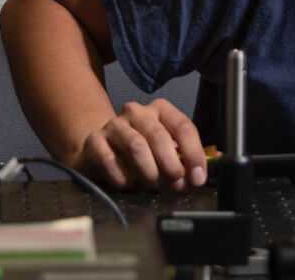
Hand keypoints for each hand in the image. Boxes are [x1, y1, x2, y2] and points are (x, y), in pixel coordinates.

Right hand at [69, 99, 207, 191]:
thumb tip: (199, 176)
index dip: (193, 153)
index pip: (182, 126)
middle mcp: (137, 112)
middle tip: (176, 183)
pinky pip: (110, 159)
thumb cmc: (141, 152)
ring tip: (153, 184)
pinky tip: (128, 184)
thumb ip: (183, 161)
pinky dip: (122, 177)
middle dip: (171, 163)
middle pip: (159, 135)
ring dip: (149, 170)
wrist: (99, 149)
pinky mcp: (95, 140)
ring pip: (136, 146)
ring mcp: (114, 124)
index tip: (197, 177)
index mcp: (160, 110)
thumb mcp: (165, 153)